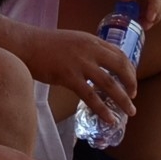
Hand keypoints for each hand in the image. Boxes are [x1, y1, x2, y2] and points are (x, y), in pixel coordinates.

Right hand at [21, 24, 138, 127]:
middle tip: (133, 97)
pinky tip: (109, 119)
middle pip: (120, 67)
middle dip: (131, 84)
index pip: (120, 54)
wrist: (26, 45)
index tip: (131, 82)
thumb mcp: (74, 41)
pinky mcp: (69, 76)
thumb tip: (100, 66)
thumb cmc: (46, 44)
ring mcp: (80, 63)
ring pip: (109, 83)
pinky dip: (103, 109)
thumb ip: (88, 50)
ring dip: (123, 99)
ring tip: (130, 111)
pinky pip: (91, 96)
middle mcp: (90, 50)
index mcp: (92, 40)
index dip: (130, 70)